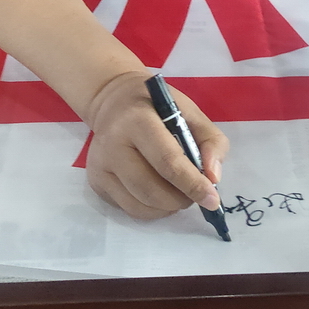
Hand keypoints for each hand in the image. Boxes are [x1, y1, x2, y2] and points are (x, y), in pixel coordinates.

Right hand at [84, 70, 228, 220]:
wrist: (114, 99)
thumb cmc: (157, 106)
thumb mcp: (189, 111)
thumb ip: (210, 140)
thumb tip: (213, 177)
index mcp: (137, 120)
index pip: (167, 161)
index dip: (192, 184)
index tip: (213, 200)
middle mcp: (112, 144)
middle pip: (151, 190)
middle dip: (181, 199)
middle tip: (196, 194)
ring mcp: (100, 165)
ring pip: (140, 205)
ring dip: (168, 207)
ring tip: (179, 193)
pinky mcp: (95, 181)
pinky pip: (129, 208)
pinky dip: (152, 209)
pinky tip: (159, 192)